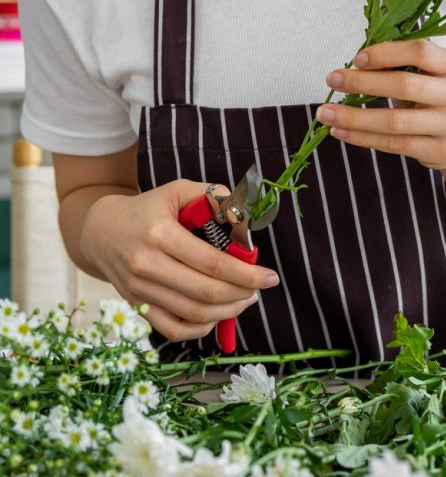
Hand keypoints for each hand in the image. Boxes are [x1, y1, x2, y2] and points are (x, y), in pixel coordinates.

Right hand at [80, 179, 279, 341]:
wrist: (100, 232)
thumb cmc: (147, 209)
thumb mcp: (176, 191)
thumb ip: (211, 195)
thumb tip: (243, 214)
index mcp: (160, 234)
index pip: (212, 263)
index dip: (246, 273)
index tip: (270, 276)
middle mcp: (147, 265)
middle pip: (206, 292)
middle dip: (242, 294)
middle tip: (260, 288)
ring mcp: (140, 291)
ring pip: (193, 314)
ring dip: (227, 312)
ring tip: (245, 299)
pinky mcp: (136, 307)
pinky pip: (173, 330)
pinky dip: (201, 329)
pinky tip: (218, 315)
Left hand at [315, 39, 445, 170]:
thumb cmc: (429, 96)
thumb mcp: (421, 75)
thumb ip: (395, 64)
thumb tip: (355, 63)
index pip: (419, 52)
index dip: (385, 53)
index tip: (356, 59)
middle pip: (404, 85)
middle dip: (362, 82)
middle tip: (331, 80)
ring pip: (394, 122)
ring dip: (354, 117)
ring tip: (324, 113)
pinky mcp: (440, 151)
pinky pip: (393, 145)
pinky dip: (362, 138)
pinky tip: (339, 131)